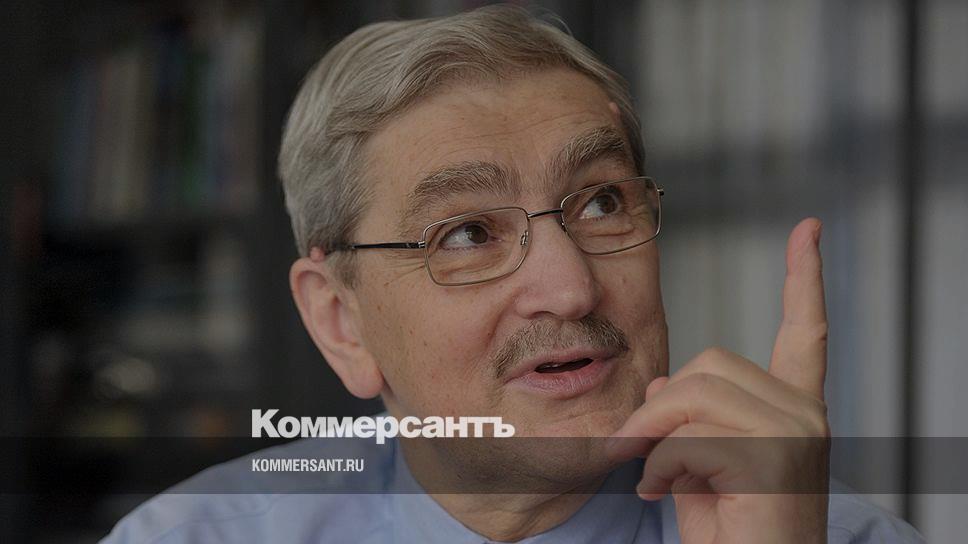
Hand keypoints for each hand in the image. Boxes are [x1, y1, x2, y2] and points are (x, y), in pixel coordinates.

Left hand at [606, 218, 830, 543]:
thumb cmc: (727, 534)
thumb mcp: (695, 469)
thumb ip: (684, 422)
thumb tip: (661, 384)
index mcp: (793, 409)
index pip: (805, 331)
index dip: (804, 278)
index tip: (808, 230)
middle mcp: (805, 413)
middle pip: (710, 362)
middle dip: (658, 408)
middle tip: (631, 449)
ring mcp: (796, 433)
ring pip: (694, 394)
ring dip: (653, 437)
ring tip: (650, 479)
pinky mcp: (774, 457)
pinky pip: (689, 436)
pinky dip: (660, 467)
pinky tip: (665, 496)